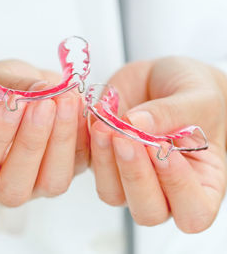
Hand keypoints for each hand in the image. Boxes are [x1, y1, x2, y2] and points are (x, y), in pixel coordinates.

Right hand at [0, 60, 88, 206]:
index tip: (11, 102)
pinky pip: (81, 164)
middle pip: (14, 187)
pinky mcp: (69, 173)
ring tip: (65, 100)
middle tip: (43, 102)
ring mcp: (38, 187)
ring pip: (52, 182)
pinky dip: (83, 134)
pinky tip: (80, 104)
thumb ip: (7, 87)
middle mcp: (3, 189)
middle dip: (31, 142)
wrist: (24, 97)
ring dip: (61, 140)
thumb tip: (42, 89)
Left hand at [90, 57, 226, 232]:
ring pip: (111, 193)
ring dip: (105, 162)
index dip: (178, 188)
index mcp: (201, 182)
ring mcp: (128, 178)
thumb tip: (134, 124)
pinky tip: (92, 117)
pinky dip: (86, 144)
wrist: (162, 75)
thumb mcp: (196, 97)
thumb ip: (170, 113)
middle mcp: (164, 188)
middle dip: (135, 176)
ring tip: (105, 125)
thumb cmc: (191, 91)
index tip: (164, 151)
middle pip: (147, 211)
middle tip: (126, 139)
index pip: (193, 212)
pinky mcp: (102, 160)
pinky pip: (86, 166)